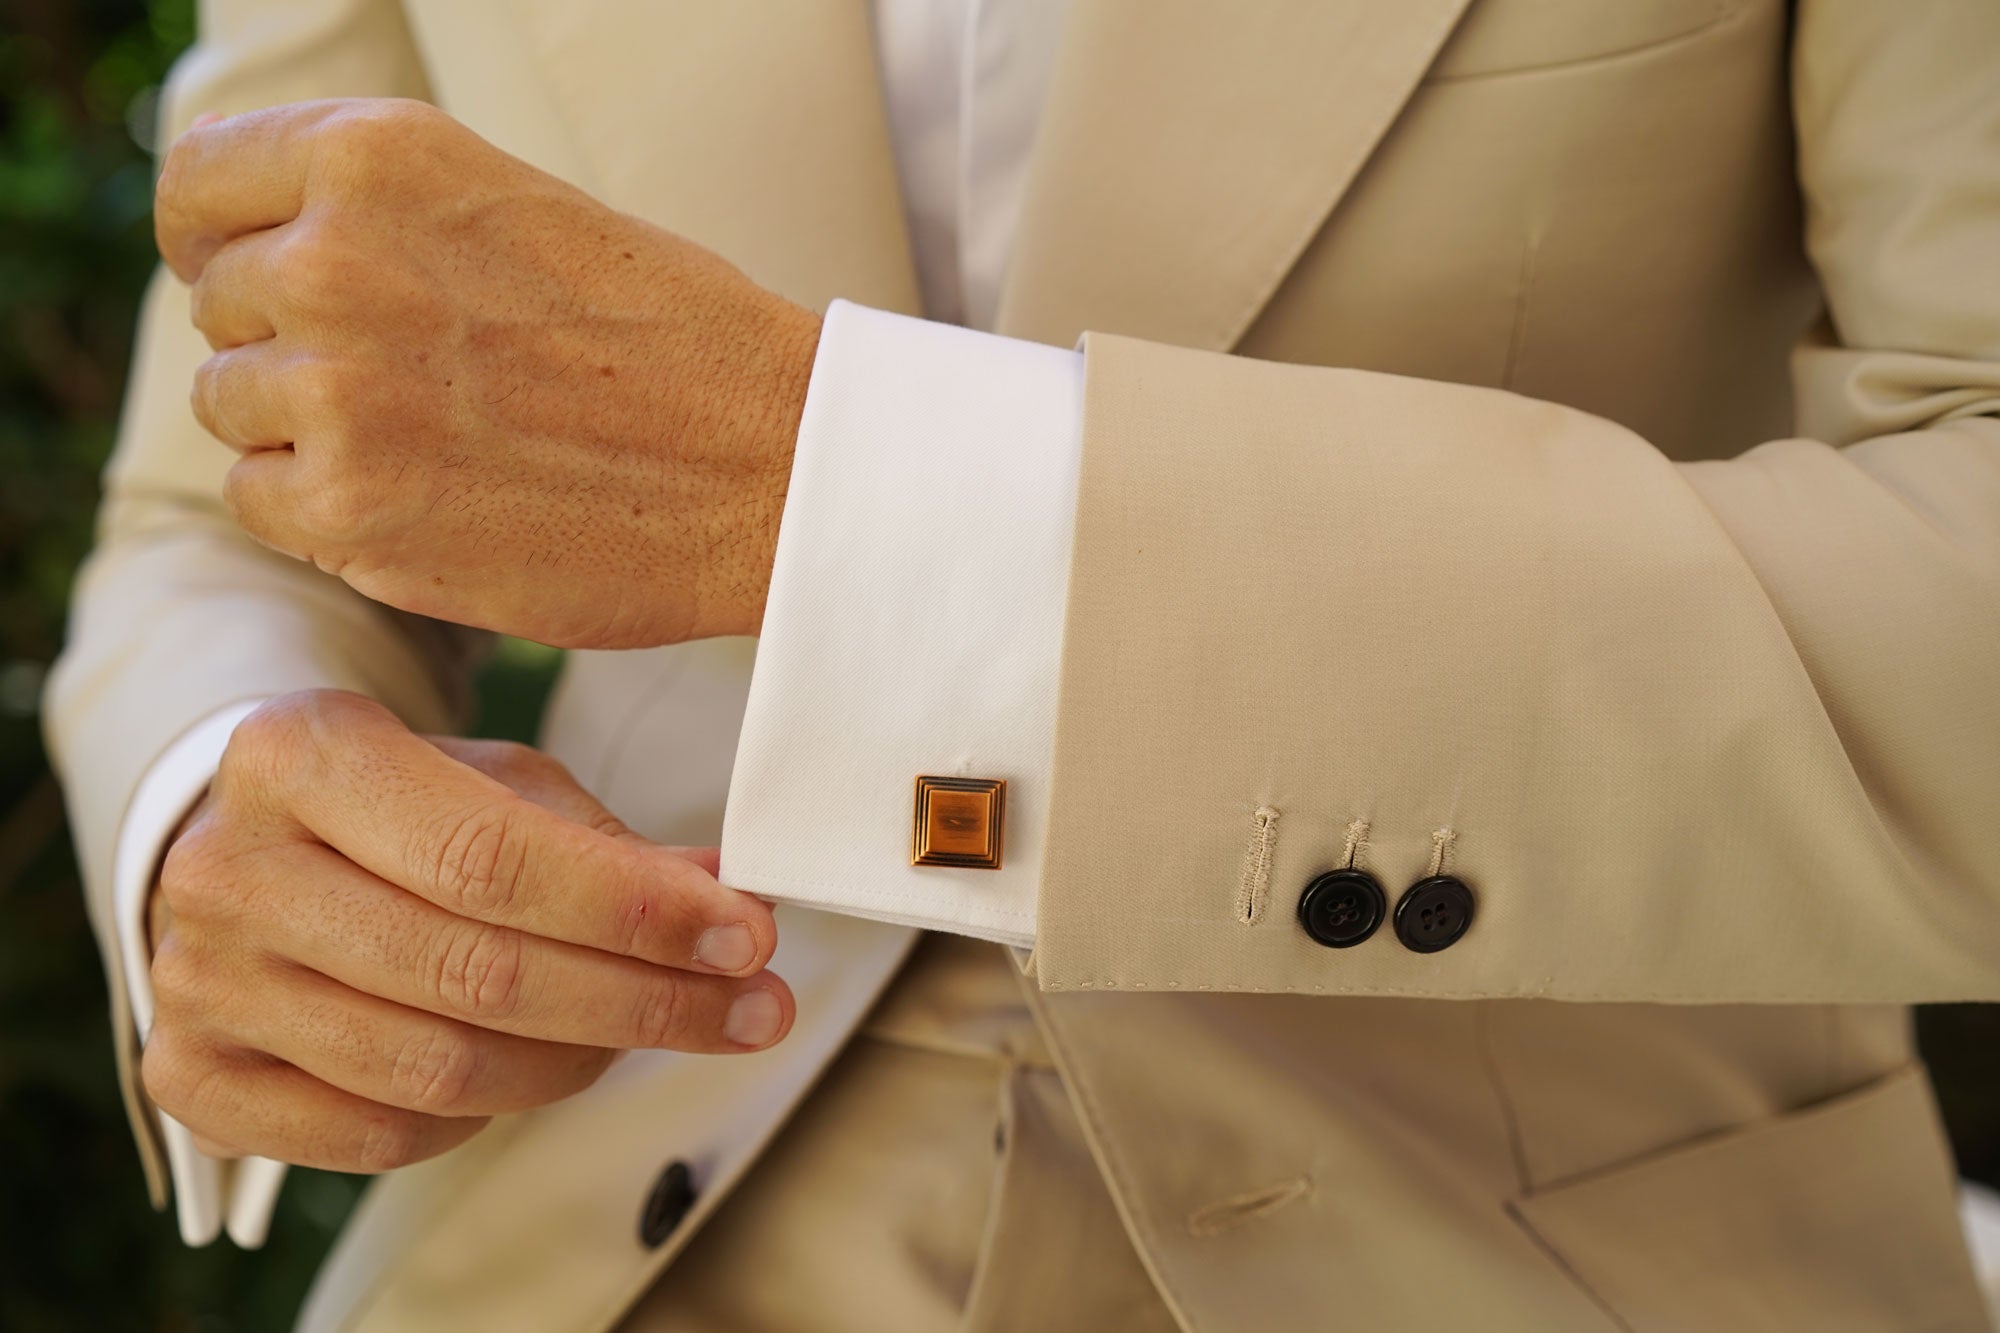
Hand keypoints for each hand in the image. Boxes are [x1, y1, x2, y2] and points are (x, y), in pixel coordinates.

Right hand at [141, 690, 791, 1172]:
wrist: (244, 852)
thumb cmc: (392, 808)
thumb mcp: (493, 783)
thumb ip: (605, 843)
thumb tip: (730, 901)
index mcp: (300, 752)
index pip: (490, 856)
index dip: (633, 910)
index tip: (747, 936)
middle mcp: (229, 868)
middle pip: (473, 972)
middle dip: (643, 1000)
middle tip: (752, 1007)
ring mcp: (199, 983)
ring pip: (437, 1067)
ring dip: (583, 1061)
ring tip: (659, 1030)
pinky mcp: (196, 1078)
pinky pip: (383, 1135)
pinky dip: (489, 1115)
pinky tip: (548, 1067)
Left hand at [157, 99, 820, 648]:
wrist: (771, 467)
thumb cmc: (673, 342)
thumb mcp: (519, 210)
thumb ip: (381, 217)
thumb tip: (260, 257)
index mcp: (380, 155)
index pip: (198, 185)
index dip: (224, 241)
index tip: (263, 282)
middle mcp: (334, 256)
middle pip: (222, 304)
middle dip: (293, 343)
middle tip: (415, 384)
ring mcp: (334, 387)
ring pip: (232, 407)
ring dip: (307, 432)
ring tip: (435, 443)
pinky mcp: (349, 508)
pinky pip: (260, 502)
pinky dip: (324, 512)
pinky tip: (425, 499)